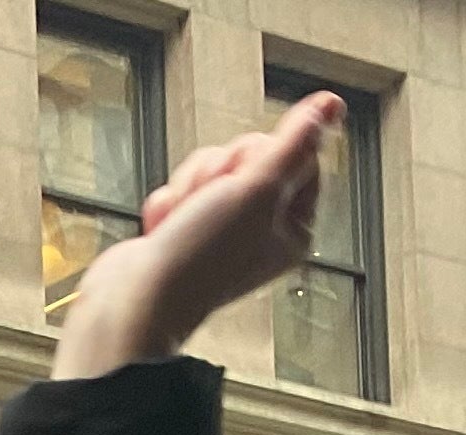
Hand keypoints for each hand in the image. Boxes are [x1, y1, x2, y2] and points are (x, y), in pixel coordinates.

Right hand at [50, 91, 340, 379]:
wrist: (135, 299)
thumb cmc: (199, 259)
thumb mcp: (258, 189)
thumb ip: (295, 142)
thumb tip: (330, 105)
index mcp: (294, 228)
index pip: (298, 155)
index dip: (265, 154)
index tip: (246, 178)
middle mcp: (262, 230)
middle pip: (252, 155)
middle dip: (221, 170)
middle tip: (211, 201)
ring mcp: (222, 230)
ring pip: (212, 167)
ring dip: (190, 186)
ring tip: (184, 219)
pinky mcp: (186, 230)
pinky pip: (181, 189)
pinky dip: (169, 204)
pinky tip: (165, 229)